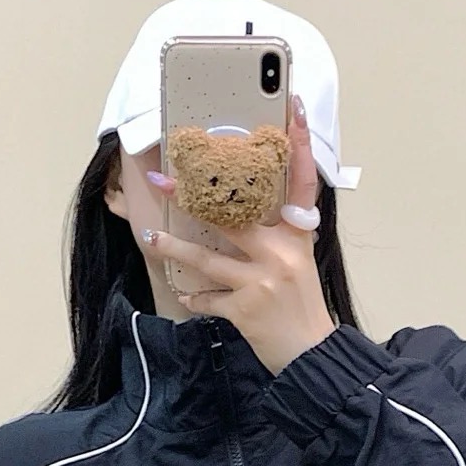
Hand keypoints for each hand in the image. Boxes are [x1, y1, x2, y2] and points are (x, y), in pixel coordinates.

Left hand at [141, 93, 338, 375]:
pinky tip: (186, 296)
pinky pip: (207, 298)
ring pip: (207, 257)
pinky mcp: (245, 309)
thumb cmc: (302, 308)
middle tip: (163, 181)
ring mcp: (262, 281)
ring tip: (152, 238)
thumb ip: (276, 238)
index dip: (300, 143)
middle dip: (194, 197)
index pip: (302, 181)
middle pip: (232, 214)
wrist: (313, 357)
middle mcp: (281, 253)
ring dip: (175, 248)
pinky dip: (195, 298)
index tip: (293, 107)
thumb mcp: (299, 264)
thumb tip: (239, 213)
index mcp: (298, 237)